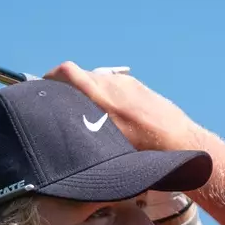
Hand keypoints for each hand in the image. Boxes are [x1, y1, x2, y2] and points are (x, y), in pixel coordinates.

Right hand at [43, 61, 204, 151]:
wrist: (180, 141)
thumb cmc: (143, 151)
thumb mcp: (105, 147)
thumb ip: (82, 134)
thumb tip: (62, 129)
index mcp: (99, 95)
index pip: (66, 72)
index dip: (50, 78)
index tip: (44, 88)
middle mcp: (112, 84)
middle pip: (81, 77)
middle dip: (69, 90)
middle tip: (65, 108)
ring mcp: (127, 83)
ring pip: (99, 82)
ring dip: (90, 93)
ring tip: (90, 116)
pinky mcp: (140, 87)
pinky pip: (116, 87)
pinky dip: (108, 97)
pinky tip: (113, 118)